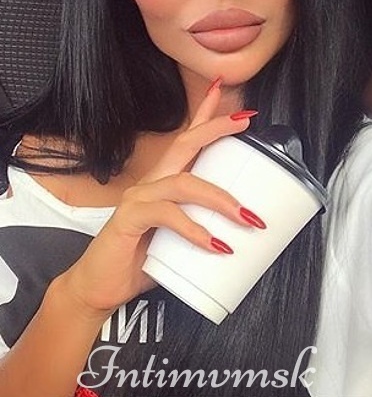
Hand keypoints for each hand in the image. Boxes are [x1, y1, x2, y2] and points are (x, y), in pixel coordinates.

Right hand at [56, 84, 257, 317]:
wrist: (100, 288)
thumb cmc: (141, 262)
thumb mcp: (181, 242)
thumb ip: (204, 229)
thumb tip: (244, 235)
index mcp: (163, 184)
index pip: (187, 142)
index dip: (208, 119)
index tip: (237, 108)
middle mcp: (150, 183)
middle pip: (185, 144)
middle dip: (215, 128)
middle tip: (245, 122)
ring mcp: (138, 198)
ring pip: (184, 183)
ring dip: (220, 198)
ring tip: (247, 217)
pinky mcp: (129, 218)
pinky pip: (167, 215)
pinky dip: (194, 229)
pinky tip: (215, 244)